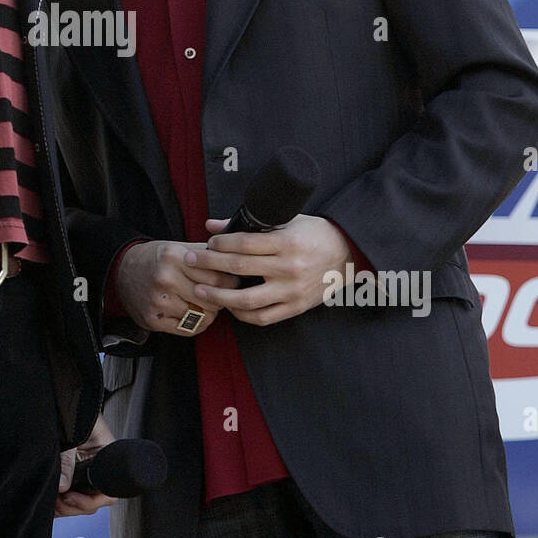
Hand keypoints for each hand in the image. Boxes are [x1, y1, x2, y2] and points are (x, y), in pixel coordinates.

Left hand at [56, 413, 115, 516]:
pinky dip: (60, 501)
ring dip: (66, 506)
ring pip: (81, 500)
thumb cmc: (74, 405)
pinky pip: (69, 493)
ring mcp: (84, 470)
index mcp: (105, 454)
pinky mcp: (70, 471)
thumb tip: (63, 486)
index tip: (71, 497)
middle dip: (75, 505)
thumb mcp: (72, 432)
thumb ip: (68, 458)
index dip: (91, 500)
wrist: (63, 395)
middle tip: (58, 501)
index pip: (108, 489)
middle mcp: (97, 465)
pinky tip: (51, 501)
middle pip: (93, 499)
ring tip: (52, 501)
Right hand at [114, 240, 237, 336]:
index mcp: (175, 258)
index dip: (230, 281)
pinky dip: (196, 324)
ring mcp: (159, 301)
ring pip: (202, 315)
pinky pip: (188, 329)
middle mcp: (166, 279)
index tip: (232, 282)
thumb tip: (233, 260)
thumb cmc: (154, 259)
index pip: (217, 276)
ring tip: (205, 304)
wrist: (122, 271)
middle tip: (220, 295)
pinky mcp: (154, 319)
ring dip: (209, 313)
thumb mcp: (178, 247)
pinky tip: (193, 314)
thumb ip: (204, 253)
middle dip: (221, 298)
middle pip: (212, 297)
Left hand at [181, 214, 350, 326]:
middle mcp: (289, 267)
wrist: (347, 253)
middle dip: (208, 264)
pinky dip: (242, 315)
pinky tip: (229, 306)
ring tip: (201, 289)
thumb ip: (248, 223)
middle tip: (189, 261)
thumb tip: (211, 225)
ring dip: (219, 295)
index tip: (207, 243)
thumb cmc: (313, 233)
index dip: (219, 244)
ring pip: (246, 300)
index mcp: (287, 242)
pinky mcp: (296, 307)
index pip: (243, 244)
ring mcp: (292, 291)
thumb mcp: (285, 220)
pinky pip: (263, 317)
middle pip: (238, 268)